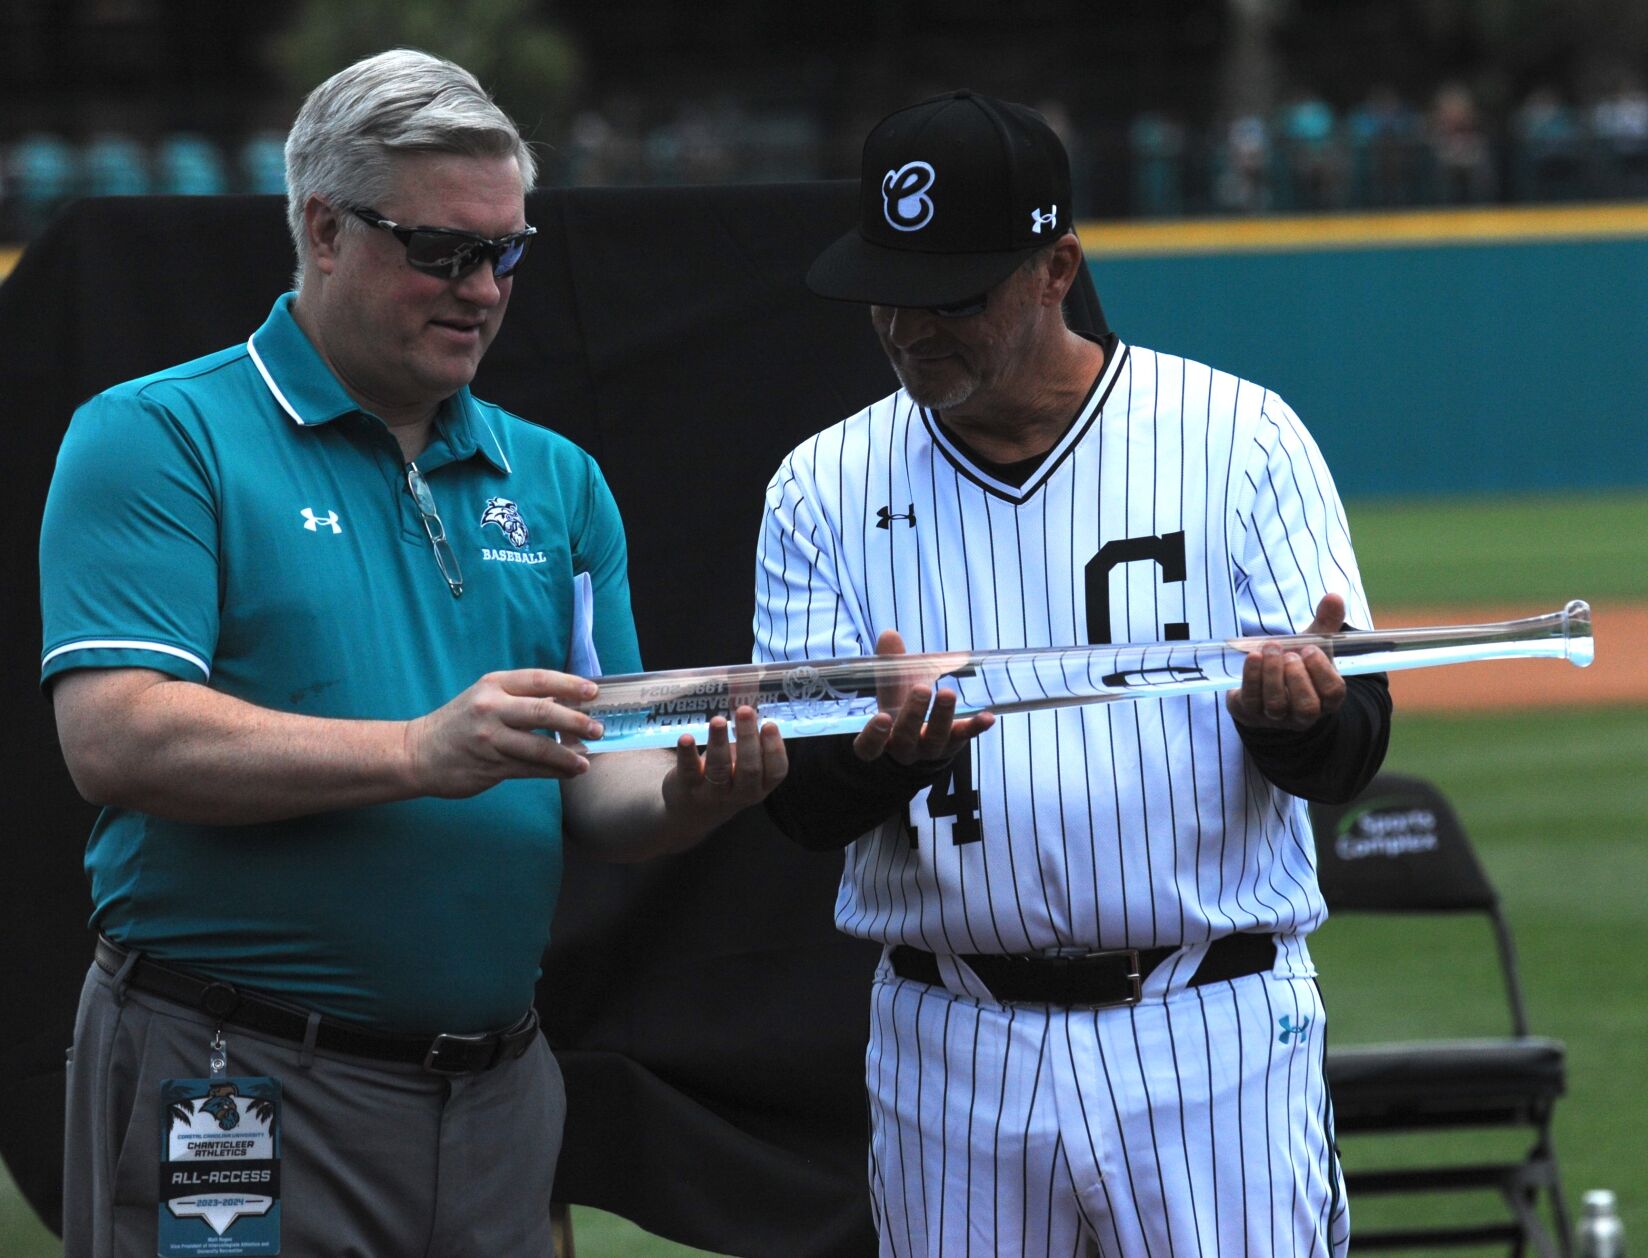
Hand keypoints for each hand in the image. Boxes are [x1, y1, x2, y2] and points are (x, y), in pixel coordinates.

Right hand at [405, 669, 603, 796]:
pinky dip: (553, 771)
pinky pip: (529, 769)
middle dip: (575, 720)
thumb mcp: (485, 698)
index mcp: (492, 685)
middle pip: (542, 712)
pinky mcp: (490, 766)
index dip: (569, 685)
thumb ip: (521, 697)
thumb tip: (568, 701)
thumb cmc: (459, 723)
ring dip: (568, 755)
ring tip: (586, 760)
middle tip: (598, 727)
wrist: (417, 753)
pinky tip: (569, 771)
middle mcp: (490, 708)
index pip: (538, 680)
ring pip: (538, 747)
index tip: (593, 692)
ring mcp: (489, 739)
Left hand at [660, 704, 787, 826]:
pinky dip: (687, 753)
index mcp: (761, 786)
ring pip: (719, 769)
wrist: (692, 812)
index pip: (776, 771)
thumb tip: (752, 693)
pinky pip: (688, 770)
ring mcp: (713, 793)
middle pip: (749, 768)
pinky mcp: (688, 788)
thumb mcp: (743, 766)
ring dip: (719, 742)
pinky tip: (686, 737)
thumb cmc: (726, 779)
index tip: (770, 724)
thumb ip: (751, 740)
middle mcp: (740, 793)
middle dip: (747, 738)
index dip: (775, 748)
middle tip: (745, 710)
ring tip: (717, 720)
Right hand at [853, 629, 995, 762]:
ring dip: (942, 715)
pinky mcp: (954, 743)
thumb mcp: (892, 688)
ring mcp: (931, 750)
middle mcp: (905, 749)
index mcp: (882, 739)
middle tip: (921, 689)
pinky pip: (965, 736)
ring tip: (947, 693)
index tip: (882, 718)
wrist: (924, 736)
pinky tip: (987, 717)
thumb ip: (889, 665)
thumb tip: (890, 635)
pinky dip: (976, 726)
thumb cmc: (901, 707)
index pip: (869, 748)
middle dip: (913, 714)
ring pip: (936, 738)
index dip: (874, 737)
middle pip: (906, 738)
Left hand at [1225, 594, 1348, 730]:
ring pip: (1276, 705)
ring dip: (1272, 674)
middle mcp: (1303, 715)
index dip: (1322, 671)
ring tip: (1270, 649)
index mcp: (1326, 699)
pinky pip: (1251, 700)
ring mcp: (1276, 718)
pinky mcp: (1250, 713)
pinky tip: (1253, 657)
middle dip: (1297, 677)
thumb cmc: (1296, 664)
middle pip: (1306, 707)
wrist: (1265, 683)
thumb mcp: (1313, 644)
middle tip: (1289, 654)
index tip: (1310, 649)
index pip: (1333, 693)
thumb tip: (1333, 596)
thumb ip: (1326, 623)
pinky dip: (1251, 676)